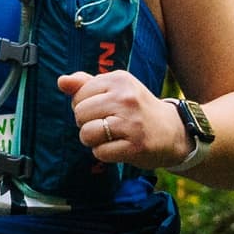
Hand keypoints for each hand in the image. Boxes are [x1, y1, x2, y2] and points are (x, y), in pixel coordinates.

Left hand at [56, 71, 183, 171]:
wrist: (172, 131)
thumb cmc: (136, 109)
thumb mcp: (116, 89)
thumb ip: (86, 83)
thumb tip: (61, 81)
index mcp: (119, 79)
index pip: (78, 95)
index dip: (83, 106)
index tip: (101, 109)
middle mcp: (126, 98)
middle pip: (80, 114)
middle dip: (86, 123)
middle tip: (105, 125)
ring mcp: (132, 122)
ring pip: (87, 133)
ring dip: (92, 140)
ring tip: (108, 137)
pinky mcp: (136, 145)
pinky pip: (100, 152)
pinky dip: (103, 153)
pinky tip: (118, 147)